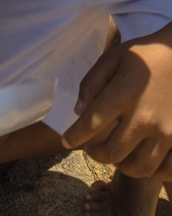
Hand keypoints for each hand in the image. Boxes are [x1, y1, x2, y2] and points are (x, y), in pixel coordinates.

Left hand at [62, 25, 171, 177]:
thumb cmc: (144, 56)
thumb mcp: (112, 58)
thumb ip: (92, 83)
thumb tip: (78, 111)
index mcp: (123, 95)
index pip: (92, 123)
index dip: (74, 136)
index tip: (66, 142)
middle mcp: (144, 118)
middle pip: (113, 153)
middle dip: (96, 154)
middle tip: (91, 148)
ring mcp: (166, 132)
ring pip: (139, 168)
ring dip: (122, 166)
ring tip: (116, 156)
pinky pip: (166, 169)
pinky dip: (152, 171)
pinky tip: (142, 160)